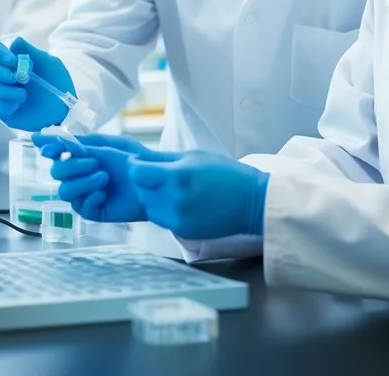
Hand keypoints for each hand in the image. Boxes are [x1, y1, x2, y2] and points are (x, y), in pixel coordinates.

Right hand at [0, 37, 74, 130]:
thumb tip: (14, 42)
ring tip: (24, 94)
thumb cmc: (56, 81)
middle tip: (15, 77)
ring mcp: (1, 93)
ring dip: (7, 90)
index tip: (14, 61)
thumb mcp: (48, 63)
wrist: (66, 105)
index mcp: (11, 60)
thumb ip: (31, 51)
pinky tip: (20, 103)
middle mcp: (2, 75)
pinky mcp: (5, 111)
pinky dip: (9, 104)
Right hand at [31, 134, 178, 222]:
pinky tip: (104, 195)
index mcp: (79, 156)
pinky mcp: (93, 210)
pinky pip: (79, 208)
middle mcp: (78, 175)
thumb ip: (74, 141)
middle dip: (73, 166)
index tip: (53, 149)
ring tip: (104, 178)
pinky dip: (91, 198)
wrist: (152, 181)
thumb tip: (40, 135)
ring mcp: (83, 194)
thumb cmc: (131, 160)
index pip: (54, 152)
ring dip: (83, 182)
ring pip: (64, 192)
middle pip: (56, 172)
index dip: (51, 150)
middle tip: (96, 163)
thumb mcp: (104, 145)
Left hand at [129, 151, 269, 240]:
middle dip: (145, 183)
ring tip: (172, 190)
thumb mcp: (193, 157)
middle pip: (141, 191)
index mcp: (177, 176)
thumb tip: (137, 158)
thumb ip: (162, 159)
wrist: (252, 201)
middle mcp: (174, 200)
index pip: (137, 173)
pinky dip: (164, 211)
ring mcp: (178, 219)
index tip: (142, 164)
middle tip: (160, 177)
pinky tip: (180, 203)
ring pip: (149, 207)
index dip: (136, 167)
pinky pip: (161, 220)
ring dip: (153, 198)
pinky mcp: (183, 232)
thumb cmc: (225, 173)